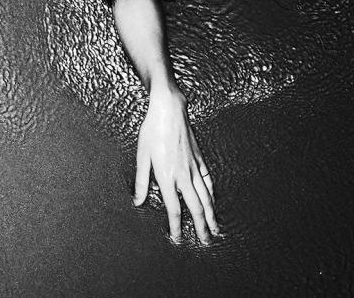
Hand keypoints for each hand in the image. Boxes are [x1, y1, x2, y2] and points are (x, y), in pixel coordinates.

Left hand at [133, 84, 218, 243]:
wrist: (169, 110)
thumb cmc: (151, 131)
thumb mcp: (141, 156)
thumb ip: (142, 181)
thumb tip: (138, 201)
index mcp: (167, 176)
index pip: (174, 208)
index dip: (176, 226)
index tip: (178, 239)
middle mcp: (183, 174)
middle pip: (195, 207)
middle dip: (200, 227)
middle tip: (205, 242)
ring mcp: (194, 167)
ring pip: (206, 196)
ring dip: (211, 215)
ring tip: (215, 230)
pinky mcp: (199, 158)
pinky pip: (208, 181)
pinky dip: (212, 194)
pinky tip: (214, 202)